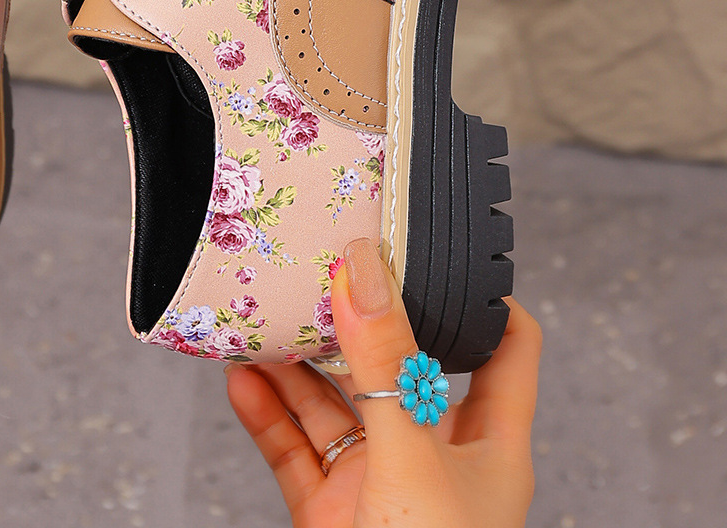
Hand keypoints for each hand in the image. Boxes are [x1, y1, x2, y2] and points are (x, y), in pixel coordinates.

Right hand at [225, 238, 540, 527]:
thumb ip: (385, 366)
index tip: (426, 244)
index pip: (504, 347)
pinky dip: (265, 412)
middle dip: (357, 319)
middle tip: (319, 267)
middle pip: (399, 364)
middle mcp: (434, 455)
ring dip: (296, 364)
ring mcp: (378, 483)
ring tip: (262, 317)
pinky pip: (293, 449)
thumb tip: (364, 270)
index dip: (477, 295)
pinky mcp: (330, 512)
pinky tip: (242, 380)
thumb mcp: (414, 459)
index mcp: (488, 442)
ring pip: (335, 404)